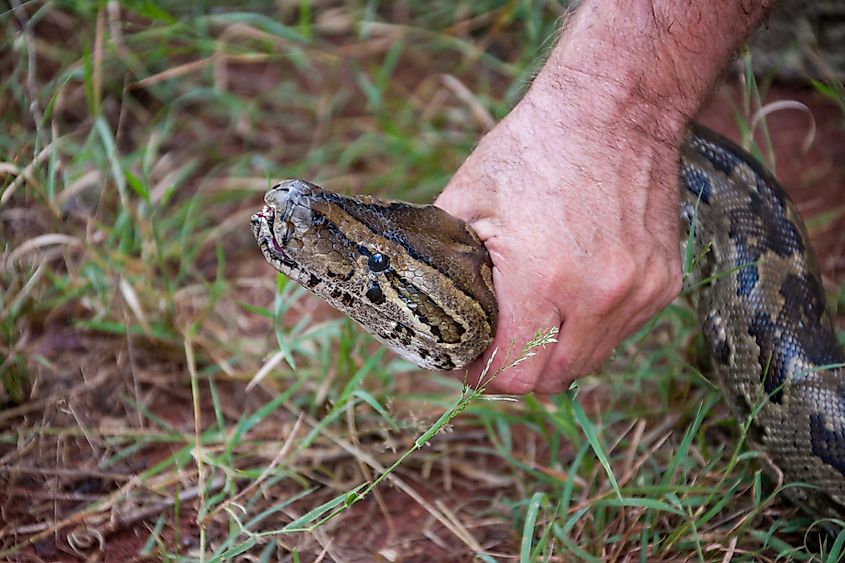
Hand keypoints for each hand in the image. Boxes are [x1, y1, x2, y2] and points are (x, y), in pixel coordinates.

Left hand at [435, 85, 683, 393]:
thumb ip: (443, 264)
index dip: (479, 375)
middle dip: (513, 370)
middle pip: (551, 379)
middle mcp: (600, 296)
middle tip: (490, 345)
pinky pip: (618, 332)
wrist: (615, 107)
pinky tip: (569, 294)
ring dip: (553, 352)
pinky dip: (589, 328)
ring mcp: (639, 292)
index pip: (511, 374)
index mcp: (544, 279)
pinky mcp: (664, 283)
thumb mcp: (466, 199)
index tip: (464, 358)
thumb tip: (427, 308)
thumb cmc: (534, 147)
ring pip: (589, 361)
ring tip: (529, 319)